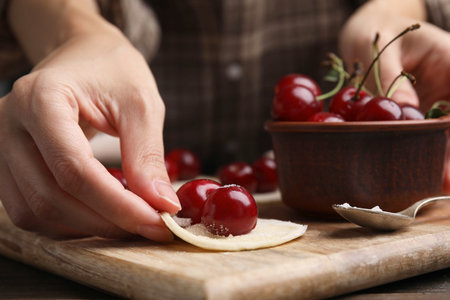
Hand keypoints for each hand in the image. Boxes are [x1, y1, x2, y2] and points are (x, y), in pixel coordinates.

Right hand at [0, 27, 179, 240]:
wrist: (84, 56)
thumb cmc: (113, 71)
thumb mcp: (140, 104)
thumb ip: (146, 155)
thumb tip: (161, 205)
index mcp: (40, 100)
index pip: (74, 169)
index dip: (118, 204)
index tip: (157, 220)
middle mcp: (9, 125)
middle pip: (52, 197)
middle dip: (107, 221)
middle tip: (152, 226)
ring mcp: (2, 147)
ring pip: (36, 211)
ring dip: (87, 227)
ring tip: (131, 221)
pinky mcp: (9, 164)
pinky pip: (30, 209)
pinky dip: (68, 222)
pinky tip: (102, 214)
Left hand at [340, 0, 449, 191]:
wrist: (368, 32)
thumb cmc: (375, 31)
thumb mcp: (380, 48)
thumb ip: (391, 76)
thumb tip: (403, 107)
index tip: (447, 150)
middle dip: (449, 150)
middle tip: (445, 181)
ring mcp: (437, 100)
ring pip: (444, 132)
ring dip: (440, 157)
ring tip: (439, 185)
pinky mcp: (420, 112)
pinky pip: (425, 134)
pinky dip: (421, 151)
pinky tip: (420, 173)